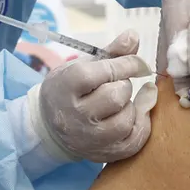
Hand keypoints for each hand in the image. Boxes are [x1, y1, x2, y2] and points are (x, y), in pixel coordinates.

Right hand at [31, 30, 157, 162]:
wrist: (49, 126)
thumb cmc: (70, 89)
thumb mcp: (83, 65)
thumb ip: (112, 52)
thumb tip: (134, 34)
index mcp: (67, 86)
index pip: (105, 72)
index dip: (127, 64)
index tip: (137, 63)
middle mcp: (76, 115)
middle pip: (116, 96)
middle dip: (124, 86)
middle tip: (118, 84)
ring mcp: (89, 138)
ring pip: (126, 120)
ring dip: (131, 107)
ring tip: (122, 102)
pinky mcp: (102, 154)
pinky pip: (133, 141)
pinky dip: (140, 125)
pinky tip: (136, 114)